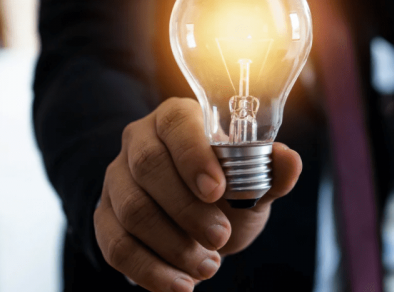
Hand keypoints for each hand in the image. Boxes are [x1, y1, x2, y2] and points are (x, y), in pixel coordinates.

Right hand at [94, 98, 301, 291]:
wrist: (197, 221)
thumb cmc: (227, 191)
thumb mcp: (253, 182)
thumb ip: (271, 173)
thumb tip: (289, 159)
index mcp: (177, 118)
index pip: (177, 123)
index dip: (194, 156)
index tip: (218, 191)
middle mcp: (139, 141)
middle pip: (150, 168)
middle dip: (188, 210)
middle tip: (220, 238)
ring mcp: (117, 179)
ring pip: (133, 210)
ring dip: (173, 246)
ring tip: (209, 265)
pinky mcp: (104, 217)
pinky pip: (115, 245)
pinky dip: (149, 271)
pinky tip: (180, 285)